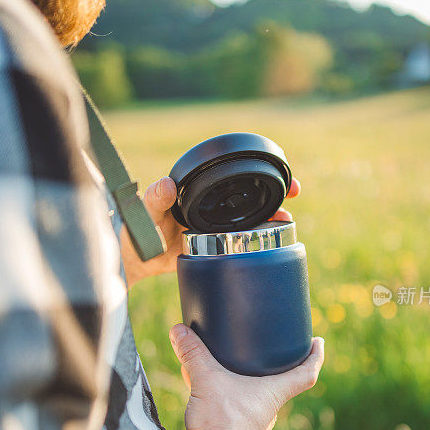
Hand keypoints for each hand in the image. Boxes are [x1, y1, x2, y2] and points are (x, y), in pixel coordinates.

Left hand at [121, 176, 301, 288]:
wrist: (135, 260)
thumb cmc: (136, 231)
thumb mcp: (145, 213)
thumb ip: (154, 199)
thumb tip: (166, 184)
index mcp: (197, 189)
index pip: (231, 174)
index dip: (255, 170)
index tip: (274, 169)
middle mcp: (211, 205)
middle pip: (249, 195)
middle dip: (274, 192)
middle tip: (293, 191)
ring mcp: (216, 227)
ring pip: (251, 219)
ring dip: (272, 218)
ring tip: (285, 221)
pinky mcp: (218, 247)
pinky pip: (243, 242)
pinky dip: (261, 242)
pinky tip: (273, 245)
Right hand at [169, 325, 323, 429]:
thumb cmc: (222, 425)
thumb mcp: (207, 381)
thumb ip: (193, 354)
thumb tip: (178, 329)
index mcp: (274, 392)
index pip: (306, 372)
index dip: (315, 355)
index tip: (318, 342)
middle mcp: (269, 408)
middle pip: (282, 383)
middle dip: (277, 366)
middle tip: (270, 347)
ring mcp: (253, 423)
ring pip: (254, 395)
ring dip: (247, 381)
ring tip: (231, 362)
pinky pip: (234, 406)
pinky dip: (226, 393)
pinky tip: (205, 386)